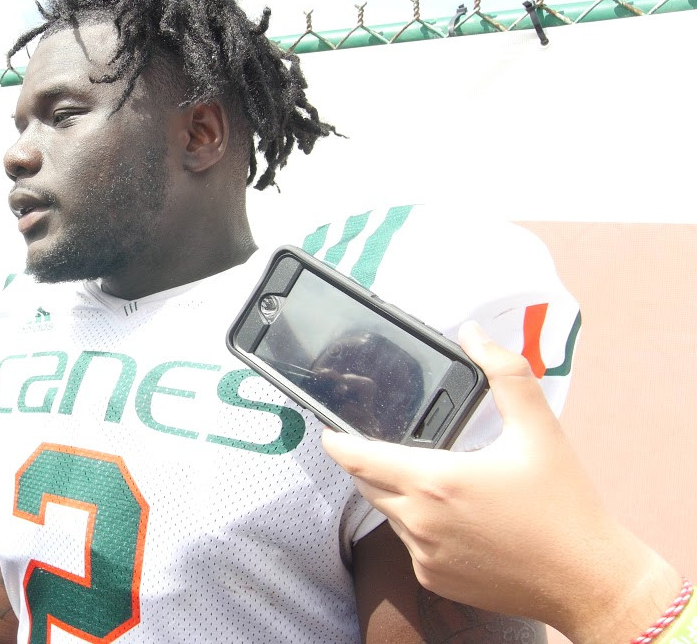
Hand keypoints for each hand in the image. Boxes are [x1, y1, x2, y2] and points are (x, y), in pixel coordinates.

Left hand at [321, 321, 679, 642]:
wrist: (587, 579)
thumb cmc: (564, 505)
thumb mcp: (539, 429)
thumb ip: (505, 373)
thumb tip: (473, 334)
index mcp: (435, 481)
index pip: (359, 459)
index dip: (337, 443)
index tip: (328, 431)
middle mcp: (419, 521)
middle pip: (369, 485)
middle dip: (373, 465)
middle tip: (394, 448)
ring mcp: (424, 555)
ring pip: (390, 516)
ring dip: (401, 497)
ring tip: (440, 483)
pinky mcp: (433, 581)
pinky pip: (411, 546)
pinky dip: (422, 529)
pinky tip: (458, 520)